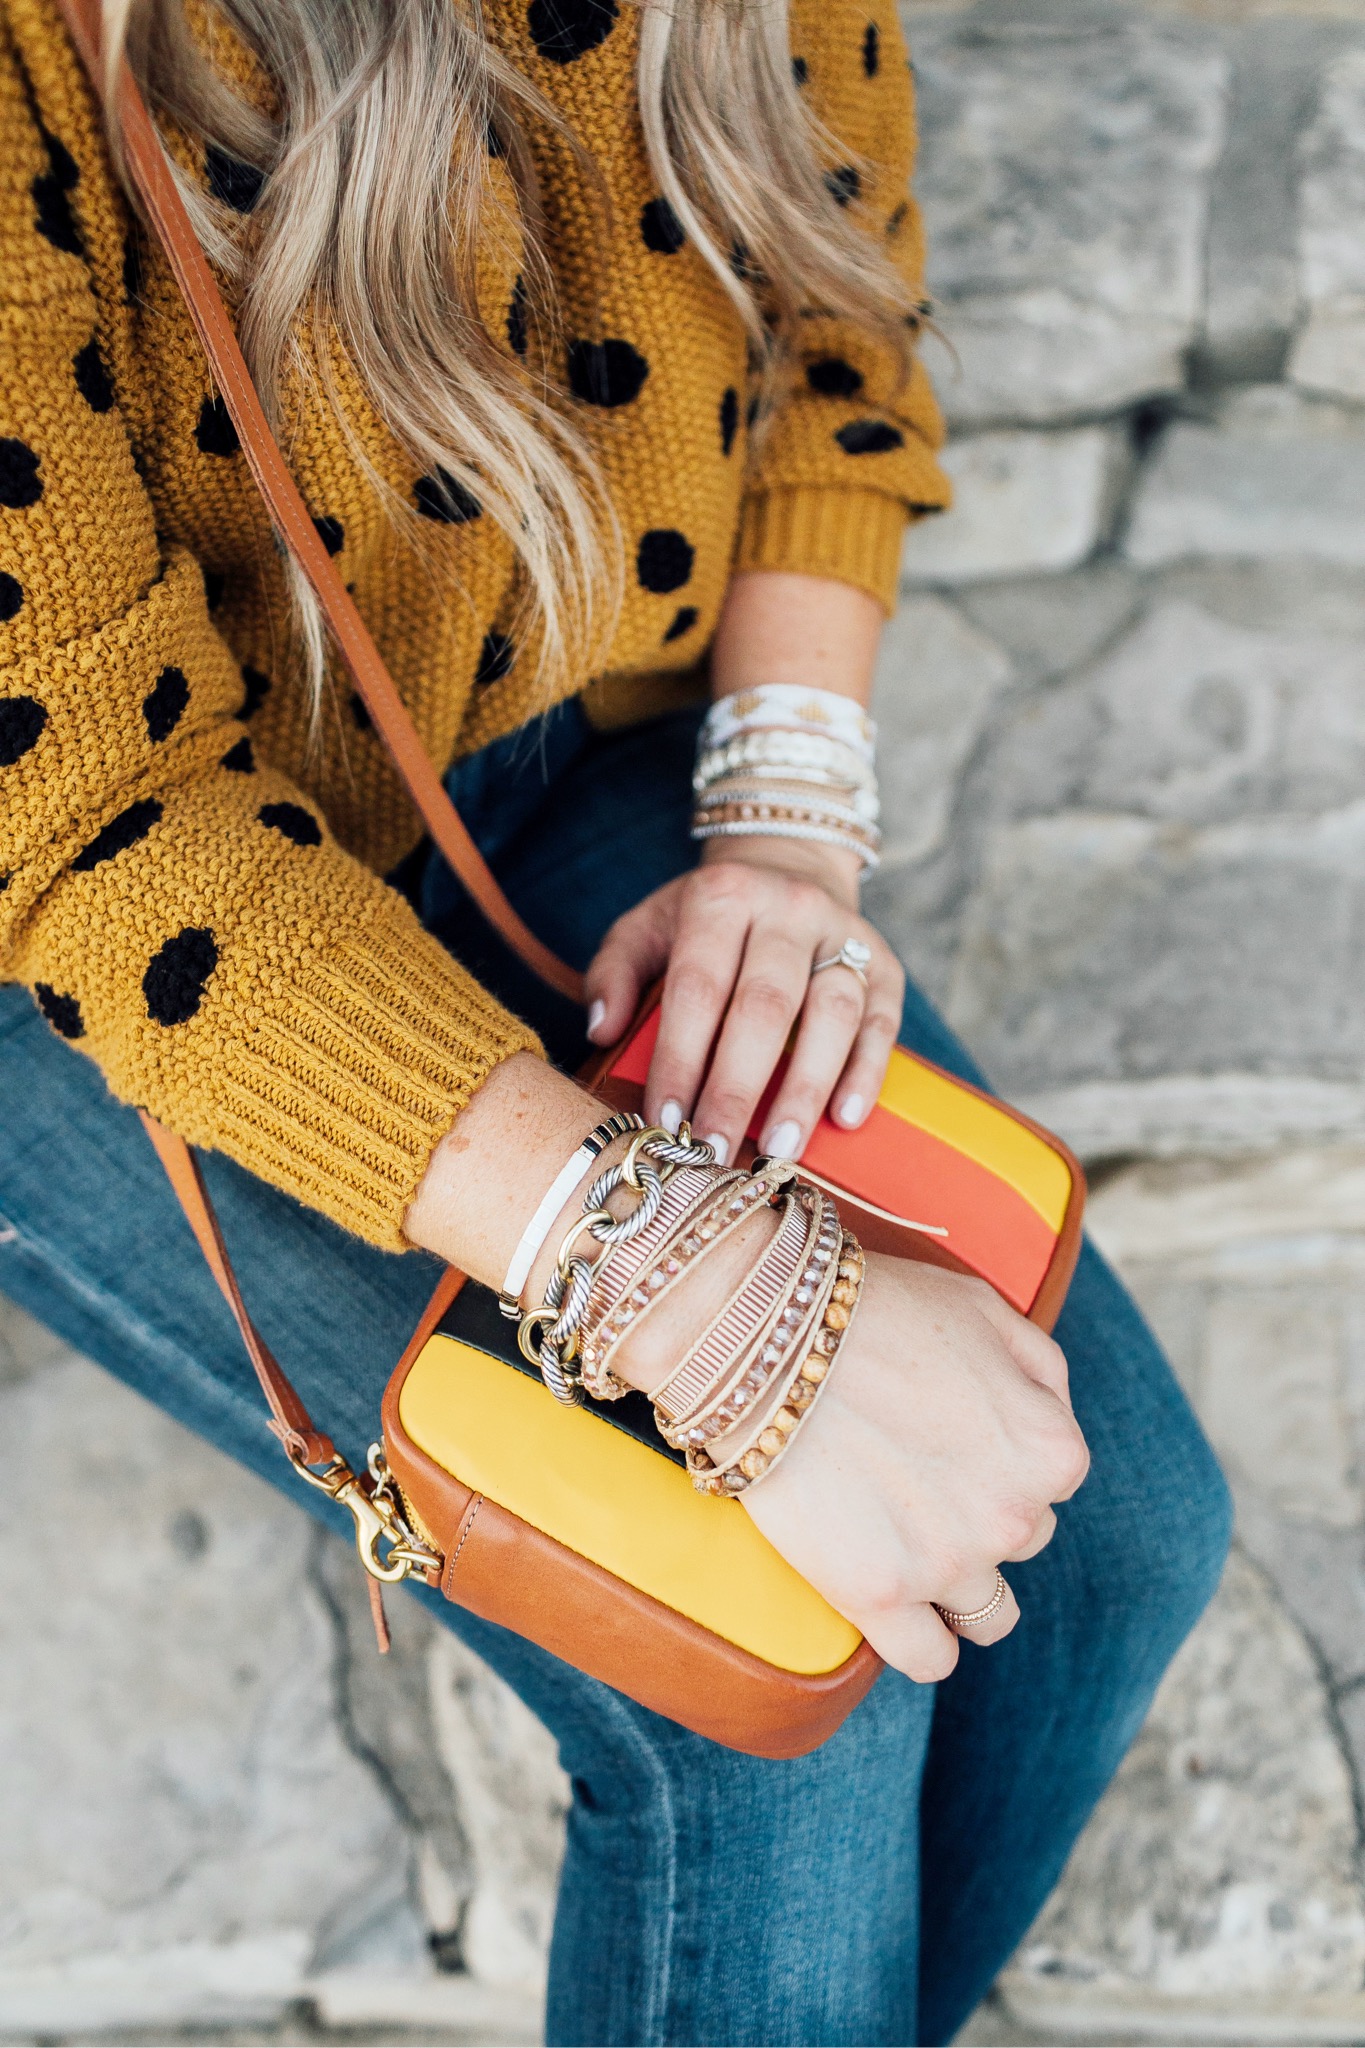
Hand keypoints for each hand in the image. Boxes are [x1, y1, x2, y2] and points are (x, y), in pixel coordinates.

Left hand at [584, 839, 904, 1164]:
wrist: (788, 869)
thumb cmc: (707, 920)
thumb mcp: (647, 926)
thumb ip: (614, 973)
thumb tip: (602, 1031)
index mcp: (723, 896)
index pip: (699, 987)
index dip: (681, 1057)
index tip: (666, 1120)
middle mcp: (789, 908)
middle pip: (766, 1006)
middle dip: (738, 1087)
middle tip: (716, 1150)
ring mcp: (844, 934)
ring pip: (832, 1014)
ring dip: (806, 1087)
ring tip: (779, 1148)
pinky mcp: (885, 964)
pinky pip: (881, 1022)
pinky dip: (866, 1072)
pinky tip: (845, 1119)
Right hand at [737, 1257, 1088, 1679]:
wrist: (772, 1335)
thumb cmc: (877, 1310)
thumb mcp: (989, 1310)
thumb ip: (1042, 1374)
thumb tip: (1049, 1423)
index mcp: (1051, 1449)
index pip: (1053, 1484)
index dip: (1001, 1460)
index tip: (952, 1440)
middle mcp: (1013, 1516)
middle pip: (1020, 1543)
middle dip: (978, 1514)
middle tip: (915, 1475)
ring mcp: (947, 1564)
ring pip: (986, 1614)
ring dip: (955, 1583)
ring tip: (904, 1540)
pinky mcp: (878, 1596)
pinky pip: (930, 1658)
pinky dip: (920, 1639)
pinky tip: (893, 1602)